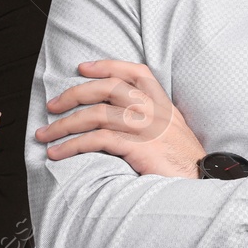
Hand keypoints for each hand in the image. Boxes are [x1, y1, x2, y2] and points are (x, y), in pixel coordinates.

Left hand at [37, 59, 205, 177]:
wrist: (204, 182)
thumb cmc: (186, 163)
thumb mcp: (175, 132)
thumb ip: (154, 120)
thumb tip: (122, 118)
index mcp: (164, 104)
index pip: (135, 72)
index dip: (107, 66)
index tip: (82, 68)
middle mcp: (154, 110)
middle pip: (108, 88)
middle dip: (74, 94)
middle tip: (52, 105)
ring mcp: (146, 128)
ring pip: (96, 114)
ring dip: (64, 124)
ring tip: (44, 135)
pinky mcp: (138, 147)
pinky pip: (97, 140)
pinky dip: (72, 145)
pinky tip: (58, 153)